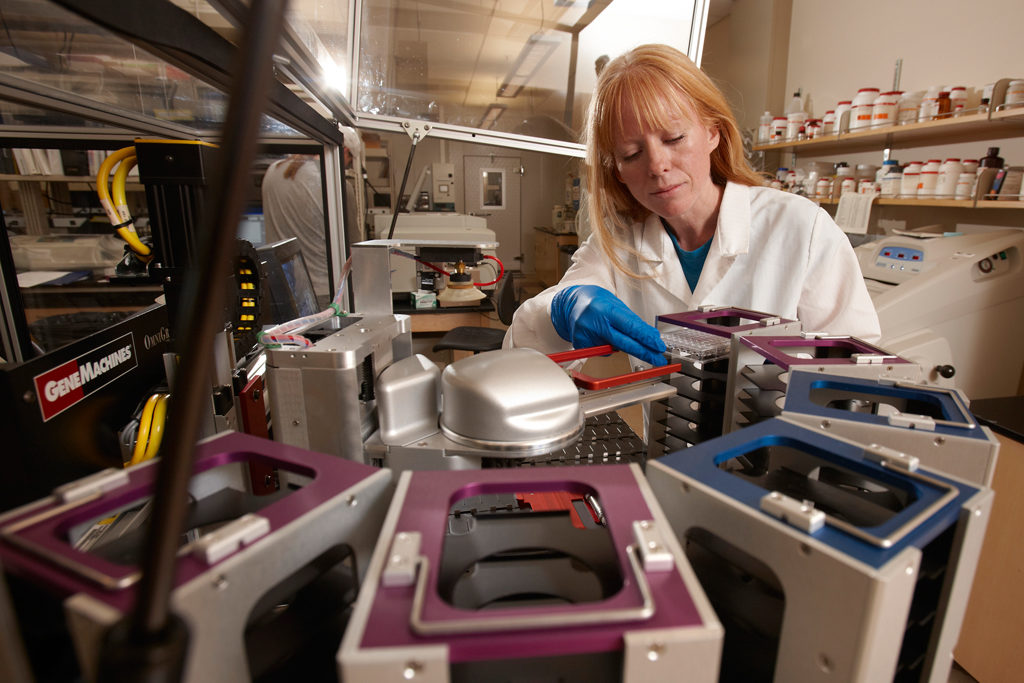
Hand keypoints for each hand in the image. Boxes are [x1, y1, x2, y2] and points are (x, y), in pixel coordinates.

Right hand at [550, 285, 666, 365]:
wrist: (573, 303)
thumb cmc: (598, 303)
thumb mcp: (617, 305)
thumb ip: (632, 321)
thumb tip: (651, 337)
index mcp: (606, 309)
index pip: (630, 327)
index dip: (646, 338)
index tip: (658, 346)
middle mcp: (595, 323)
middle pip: (624, 343)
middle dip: (644, 352)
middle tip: (658, 358)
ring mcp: (586, 335)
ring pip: (614, 349)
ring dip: (620, 344)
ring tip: (610, 330)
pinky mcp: (580, 345)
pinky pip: (603, 352)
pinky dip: (607, 346)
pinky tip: (600, 335)